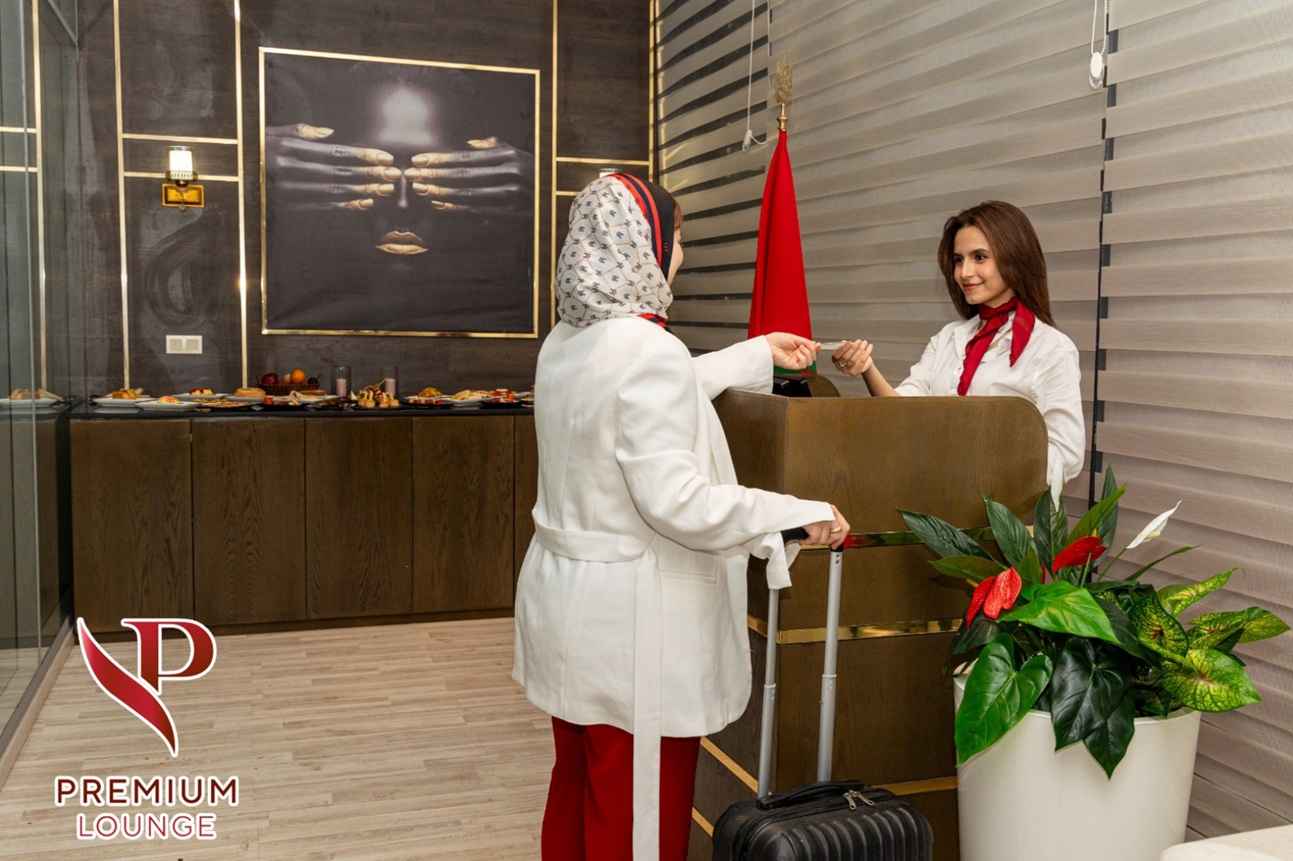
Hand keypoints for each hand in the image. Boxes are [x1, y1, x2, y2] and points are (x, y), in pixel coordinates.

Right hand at [266, 123, 399, 211]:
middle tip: (394, 175)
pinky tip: (364, 203)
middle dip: (370, 174)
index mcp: (289, 148)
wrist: (226, 172)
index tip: (385, 157)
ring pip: (334, 192)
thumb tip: (330, 133)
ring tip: (385, 190)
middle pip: (339, 174)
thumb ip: (301, 132)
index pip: (334, 153)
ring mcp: (289, 191)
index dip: (362, 156)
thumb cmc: (254, 147)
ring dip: (363, 192)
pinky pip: (321, 206)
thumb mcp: (272, 133)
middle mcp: (290, 170)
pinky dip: (345, 206)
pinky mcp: (287, 206)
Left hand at [404, 137, 533, 216]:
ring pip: (469, 195)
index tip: (418, 160)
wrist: (560, 194)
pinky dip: (458, 209)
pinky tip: (441, 205)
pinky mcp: (514, 214)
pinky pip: (480, 211)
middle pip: (464, 176)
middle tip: (411, 176)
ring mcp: (512, 195)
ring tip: (422, 191)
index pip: (466, 157)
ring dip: (442, 193)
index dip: (440, 159)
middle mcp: (510, 174)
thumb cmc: (532, 171)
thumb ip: (493, 147)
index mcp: (508, 156)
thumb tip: (468, 145)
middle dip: (434, 175)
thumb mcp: (517, 153)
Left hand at [764, 332, 819, 369]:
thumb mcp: (795, 338)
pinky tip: (798, 353)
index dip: (815, 348)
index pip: (810, 350)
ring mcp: (794, 360)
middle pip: (812, 356)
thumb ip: (807, 342)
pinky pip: (803, 365)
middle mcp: (796, 354)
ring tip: (800, 348)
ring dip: (808, 353)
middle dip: (812, 350)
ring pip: (809, 361)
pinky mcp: (792, 366)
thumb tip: (816, 345)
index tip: (818, 345)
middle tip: (805, 345)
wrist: (769, 344)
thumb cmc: (776, 340)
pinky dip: (803, 358)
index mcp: (797, 347)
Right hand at [801, 505, 850, 548]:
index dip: (841, 539)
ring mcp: (823, 519)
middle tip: (816, 540)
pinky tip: (803, 538)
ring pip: (825, 539)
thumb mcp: (817, 516)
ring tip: (807, 537)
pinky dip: (807, 541)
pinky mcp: (816, 525)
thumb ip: (827, 525)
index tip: (836, 545)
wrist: (787, 509)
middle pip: (836, 535)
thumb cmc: (800, 512)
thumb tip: (834, 539)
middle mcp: (829, 513)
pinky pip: (814, 539)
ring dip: (814, 541)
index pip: (845, 527)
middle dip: (826, 541)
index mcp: (831, 510)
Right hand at [831, 339, 873, 376]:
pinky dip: (867, 353)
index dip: (843, 348)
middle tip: (859, 341)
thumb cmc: (853, 352)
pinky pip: (862, 362)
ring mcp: (848, 371)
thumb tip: (844, 342)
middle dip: (853, 348)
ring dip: (861, 349)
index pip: (837, 356)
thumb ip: (845, 345)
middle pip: (846, 358)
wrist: (862, 362)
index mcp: (835, 360)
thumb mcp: (848, 347)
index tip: (849, 342)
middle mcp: (840, 367)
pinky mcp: (857, 372)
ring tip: (865, 342)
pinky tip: (869, 347)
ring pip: (855, 360)